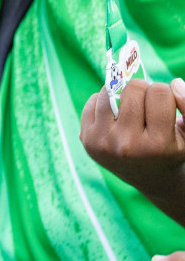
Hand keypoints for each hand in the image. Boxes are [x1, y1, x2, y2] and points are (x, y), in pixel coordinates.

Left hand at [80, 78, 184, 202]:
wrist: (151, 179)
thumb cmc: (173, 150)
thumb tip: (173, 82)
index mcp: (157, 145)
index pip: (159, 92)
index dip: (164, 93)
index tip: (164, 106)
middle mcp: (127, 145)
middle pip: (133, 88)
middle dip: (144, 90)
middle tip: (147, 105)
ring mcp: (103, 142)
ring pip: (109, 91)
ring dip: (122, 93)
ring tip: (132, 106)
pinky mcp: (87, 139)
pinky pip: (93, 100)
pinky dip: (105, 101)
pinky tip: (116, 115)